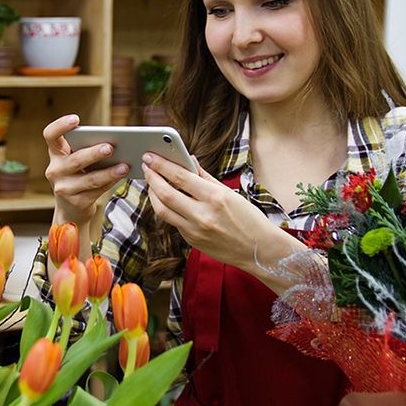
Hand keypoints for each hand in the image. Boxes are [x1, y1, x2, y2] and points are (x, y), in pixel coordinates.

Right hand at [43, 115, 129, 224]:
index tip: (76, 119)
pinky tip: (122, 176)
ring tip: (125, 165)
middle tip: (110, 148)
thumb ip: (87, 149)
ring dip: (109, 172)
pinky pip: (97, 191)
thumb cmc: (79, 175)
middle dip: (93, 153)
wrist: (71, 208)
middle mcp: (55, 170)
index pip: (50, 135)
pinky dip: (111, 182)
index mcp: (55, 153)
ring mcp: (64, 188)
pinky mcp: (76, 202)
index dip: (60, 126)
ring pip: (89, 179)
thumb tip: (114, 142)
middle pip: (75, 160)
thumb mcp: (77, 161)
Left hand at [141, 153, 292, 269]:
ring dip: (152, 194)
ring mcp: (195, 230)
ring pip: (162, 210)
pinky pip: (172, 221)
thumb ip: (205, 177)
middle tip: (146, 166)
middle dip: (151, 177)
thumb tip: (189, 160)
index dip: (161, 165)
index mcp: (215, 197)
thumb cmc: (248, 218)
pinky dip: (166, 207)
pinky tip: (164, 198)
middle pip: (165, 193)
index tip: (151, 156)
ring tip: (151, 182)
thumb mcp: (229, 193)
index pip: (180, 177)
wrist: (259, 250)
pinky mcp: (191, 240)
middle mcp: (202, 214)